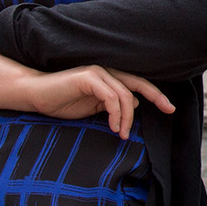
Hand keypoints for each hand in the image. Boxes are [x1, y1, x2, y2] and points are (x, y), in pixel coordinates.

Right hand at [26, 65, 175, 139]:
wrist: (37, 95)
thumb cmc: (63, 101)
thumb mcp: (93, 107)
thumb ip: (112, 106)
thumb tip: (134, 106)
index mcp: (109, 78)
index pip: (137, 84)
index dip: (155, 94)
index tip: (169, 108)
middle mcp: (106, 71)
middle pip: (137, 83)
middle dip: (156, 97)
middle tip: (168, 110)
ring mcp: (97, 72)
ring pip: (124, 95)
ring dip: (126, 118)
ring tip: (121, 134)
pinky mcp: (88, 77)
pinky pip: (110, 96)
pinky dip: (115, 113)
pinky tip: (113, 126)